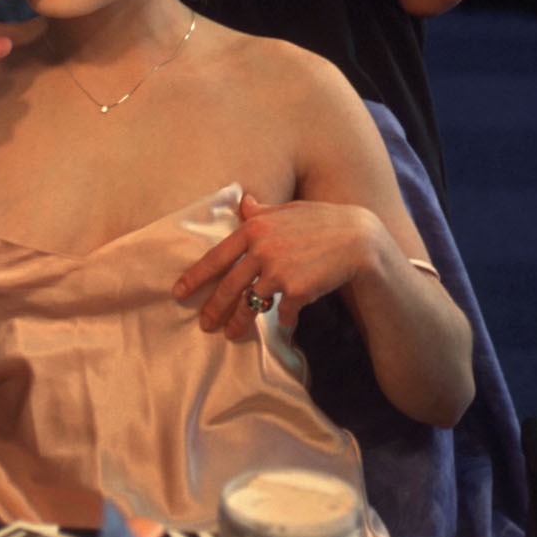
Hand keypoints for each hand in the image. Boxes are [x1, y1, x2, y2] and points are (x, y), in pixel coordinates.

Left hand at [172, 192, 376, 338]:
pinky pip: (282, 312)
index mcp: (255, 228)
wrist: (357, 238)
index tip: (179, 292)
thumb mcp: (288, 210)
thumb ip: (262, 210)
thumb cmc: (322, 221)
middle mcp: (262, 249)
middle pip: (229, 286)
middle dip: (214, 308)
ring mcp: (279, 271)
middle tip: (204, 324)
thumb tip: (244, 201)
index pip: (216, 257)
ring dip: (239, 323)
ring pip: (250, 304)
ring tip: (231, 334)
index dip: (195, 277)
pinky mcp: (297, 290)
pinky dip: (283, 319)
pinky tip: (285, 323)